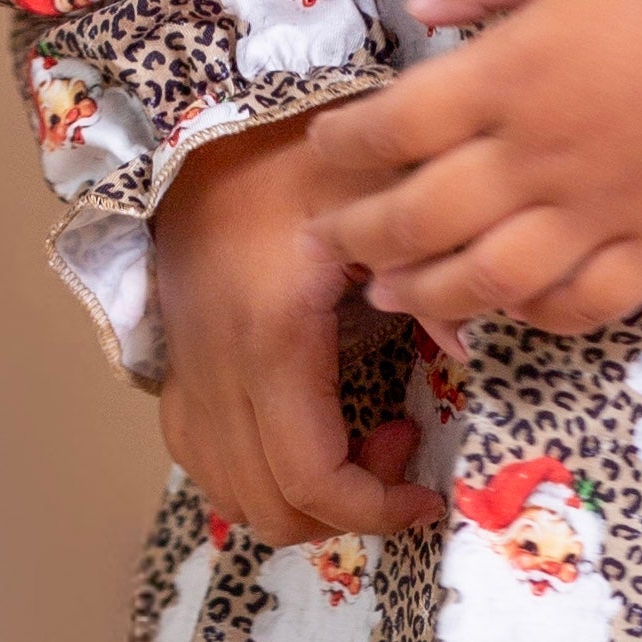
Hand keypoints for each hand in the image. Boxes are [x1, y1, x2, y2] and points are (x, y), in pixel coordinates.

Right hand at [150, 113, 441, 547]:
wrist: (203, 129)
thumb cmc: (293, 156)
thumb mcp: (373, 191)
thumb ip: (425, 259)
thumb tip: (465, 345)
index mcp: (271, 340)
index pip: (311, 480)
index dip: (375, 510)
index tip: (426, 491)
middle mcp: (218, 374)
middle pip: (271, 508)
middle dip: (346, 511)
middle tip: (399, 447)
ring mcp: (189, 376)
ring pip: (230, 495)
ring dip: (299, 499)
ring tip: (357, 441)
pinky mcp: (177, 369)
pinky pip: (201, 460)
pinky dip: (254, 476)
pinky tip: (302, 434)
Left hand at [296, 0, 641, 336]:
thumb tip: (420, 9)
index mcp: (511, 73)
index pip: (393, 128)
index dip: (345, 147)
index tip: (327, 150)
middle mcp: (540, 155)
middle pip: (422, 219)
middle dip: (363, 234)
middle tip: (336, 238)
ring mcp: (602, 210)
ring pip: (489, 280)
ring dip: (428, 294)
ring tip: (394, 294)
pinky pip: (584, 304)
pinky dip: (537, 317)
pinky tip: (512, 309)